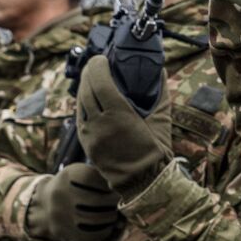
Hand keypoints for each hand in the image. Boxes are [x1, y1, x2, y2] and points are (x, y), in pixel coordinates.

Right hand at [25, 162, 119, 240]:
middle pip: (97, 200)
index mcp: (67, 175)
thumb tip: (123, 191)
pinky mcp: (64, 232)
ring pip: (94, 219)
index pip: (94, 178)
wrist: (44, 206)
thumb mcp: (79, 174)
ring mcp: (61, 215)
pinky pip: (89, 235)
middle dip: (113, 202)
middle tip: (119, 202)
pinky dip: (103, 232)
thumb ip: (98, 177)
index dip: (109, 184)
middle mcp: (61, 194)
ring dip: (110, 217)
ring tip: (113, 214)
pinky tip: (107, 227)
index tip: (114, 187)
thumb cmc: (72, 187)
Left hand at [76, 55, 173, 198]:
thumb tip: (159, 71)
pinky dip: (83, 103)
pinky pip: (79, 117)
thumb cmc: (155, 151)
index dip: (98, 67)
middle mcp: (99, 124)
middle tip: (96, 62)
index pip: (100, 83)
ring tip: (92, 77)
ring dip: (84, 86)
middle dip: (89, 72)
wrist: (143, 182)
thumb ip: (160, 93)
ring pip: (79, 103)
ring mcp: (90, 135)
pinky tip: (89, 97)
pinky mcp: (86, 143)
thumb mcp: (162, 120)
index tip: (103, 58)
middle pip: (86, 89)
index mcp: (118, 116)